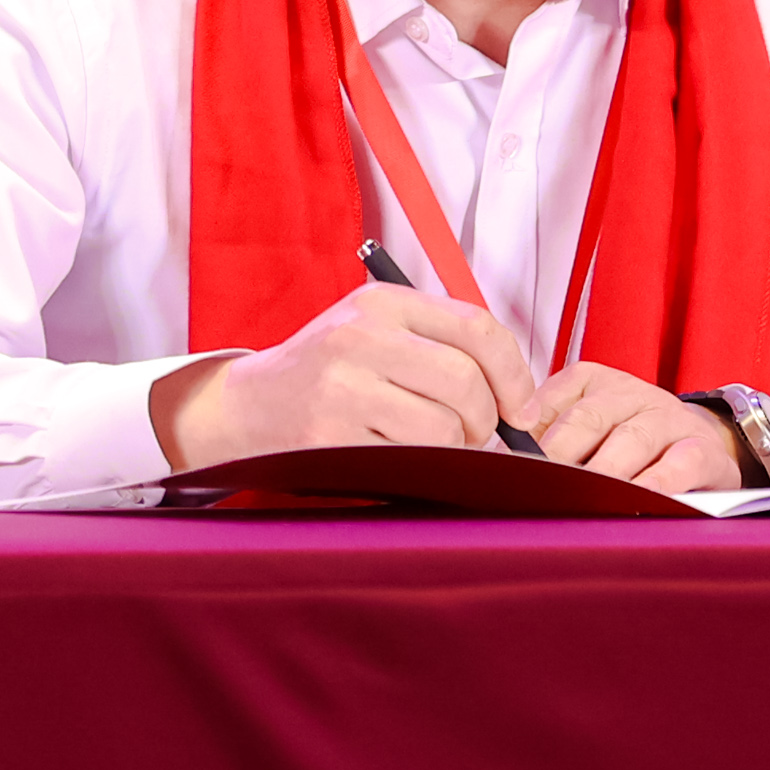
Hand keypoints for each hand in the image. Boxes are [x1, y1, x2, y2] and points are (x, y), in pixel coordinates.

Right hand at [152, 283, 536, 468]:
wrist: (247, 405)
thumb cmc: (329, 368)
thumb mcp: (377, 327)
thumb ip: (441, 339)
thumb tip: (518, 387)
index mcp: (382, 303)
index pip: (478, 328)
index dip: (514, 373)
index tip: (522, 405)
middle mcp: (361, 337)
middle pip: (465, 381)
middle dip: (487, 418)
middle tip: (480, 434)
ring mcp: (342, 388)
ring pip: (442, 426)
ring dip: (456, 448)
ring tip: (442, 445)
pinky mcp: (328, 436)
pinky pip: (406, 459)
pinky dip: (422, 466)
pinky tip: (407, 457)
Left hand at [523, 363, 745, 492]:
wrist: (703, 442)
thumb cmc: (629, 441)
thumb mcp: (587, 427)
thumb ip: (547, 436)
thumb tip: (503, 465)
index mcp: (595, 384)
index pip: (556, 398)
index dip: (530, 431)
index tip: (509, 463)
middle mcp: (633, 394)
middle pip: (591, 417)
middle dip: (561, 453)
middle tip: (538, 484)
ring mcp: (670, 419)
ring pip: (633, 438)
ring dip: (606, 470)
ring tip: (585, 495)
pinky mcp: (704, 449)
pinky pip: (682, 462)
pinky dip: (660, 481)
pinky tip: (641, 498)